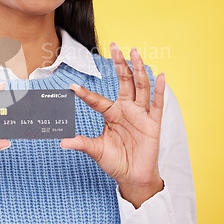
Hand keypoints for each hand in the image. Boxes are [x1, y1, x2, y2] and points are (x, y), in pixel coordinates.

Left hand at [60, 42, 165, 207]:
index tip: (72, 87)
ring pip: (140, 87)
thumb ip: (82, 143)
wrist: (134, 177)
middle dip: (119, 64)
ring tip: (134, 53)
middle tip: (114, 46)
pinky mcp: (153, 123)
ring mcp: (140, 114)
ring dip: (137, 70)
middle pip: (124, 82)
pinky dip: (160, 90)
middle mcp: (126, 110)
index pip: (97, 99)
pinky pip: (157, 104)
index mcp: (111, 114)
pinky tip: (161, 76)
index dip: (85, 94)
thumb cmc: (116, 162)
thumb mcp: (96, 150)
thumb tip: (62, 142)